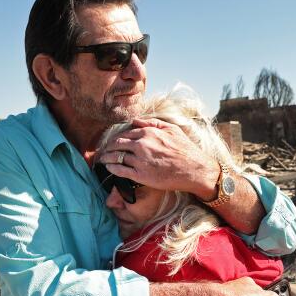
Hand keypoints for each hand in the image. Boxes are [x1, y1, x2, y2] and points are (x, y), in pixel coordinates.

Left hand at [100, 117, 218, 199]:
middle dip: (107, 147)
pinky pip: (120, 170)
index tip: (111, 142)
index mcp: (148, 133)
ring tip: (101, 160)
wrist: (194, 170)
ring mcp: (140, 160)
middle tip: (102, 151)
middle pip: (117, 144)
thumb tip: (135, 121)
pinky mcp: (140, 175)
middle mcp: (142, 145)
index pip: (125, 134)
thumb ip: (152, 123)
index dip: (116, 138)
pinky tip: (108, 168)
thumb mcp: (171, 129)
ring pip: (115, 157)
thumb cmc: (185, 149)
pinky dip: (111, 168)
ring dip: (106, 158)